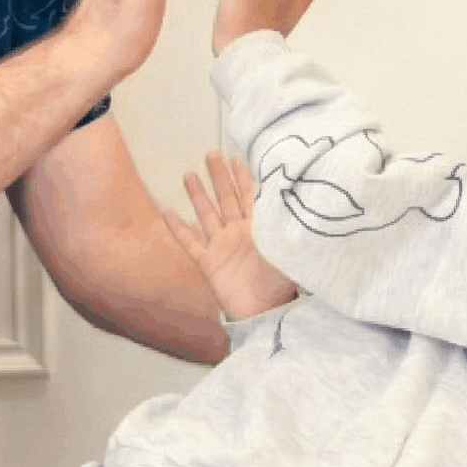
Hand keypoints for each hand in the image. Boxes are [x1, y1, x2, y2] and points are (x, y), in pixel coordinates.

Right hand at [162, 151, 297, 319]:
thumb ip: (289, 229)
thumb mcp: (289, 253)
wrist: (263, 313)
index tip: (235, 158)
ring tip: (189, 174)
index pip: (249, 196)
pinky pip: (190, 242)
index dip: (242, 177)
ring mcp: (221, 246)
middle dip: (219, 176)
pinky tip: (167, 212)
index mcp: (259, 228)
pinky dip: (178, 227)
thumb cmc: (280, 285)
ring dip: (198, 195)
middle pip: (226, 198)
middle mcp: (238, 233)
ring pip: (206, 214)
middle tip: (211, 154)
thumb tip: (298, 204)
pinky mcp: (208, 262)